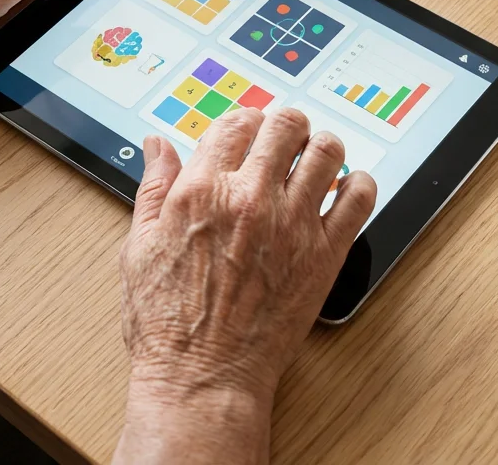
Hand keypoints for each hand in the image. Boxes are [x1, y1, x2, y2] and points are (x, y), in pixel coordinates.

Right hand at [114, 108, 376, 463]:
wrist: (202, 377)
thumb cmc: (167, 324)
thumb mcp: (139, 246)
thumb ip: (154, 187)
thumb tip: (157, 146)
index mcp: (200, 191)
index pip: (236, 122)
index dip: (245, 120)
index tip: (249, 132)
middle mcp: (248, 199)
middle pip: (285, 125)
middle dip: (287, 125)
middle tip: (287, 140)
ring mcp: (291, 225)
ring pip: (327, 151)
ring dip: (323, 147)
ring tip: (317, 159)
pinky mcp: (324, 254)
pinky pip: (359, 198)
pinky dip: (358, 185)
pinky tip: (345, 191)